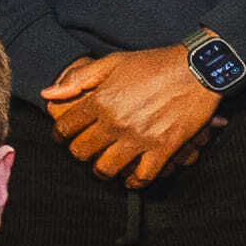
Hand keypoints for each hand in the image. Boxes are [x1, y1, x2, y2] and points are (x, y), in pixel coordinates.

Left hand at [45, 47, 220, 182]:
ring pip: (107, 168)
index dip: (60, 135)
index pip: (66, 127)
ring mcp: (139, 138)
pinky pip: (142, 177)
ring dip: (102, 171)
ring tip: (105, 167)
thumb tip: (48, 93)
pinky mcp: (163, 149)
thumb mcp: (113, 62)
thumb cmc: (155, 63)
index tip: (65, 138)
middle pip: (82, 151)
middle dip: (79, 154)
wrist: (198, 69)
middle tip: (86, 152)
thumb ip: (79, 78)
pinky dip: (134, 182)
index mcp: (101, 100)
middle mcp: (116, 122)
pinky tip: (131, 179)